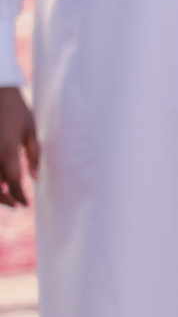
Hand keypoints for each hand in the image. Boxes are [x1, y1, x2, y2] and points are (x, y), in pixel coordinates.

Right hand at [0, 88, 35, 207]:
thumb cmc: (17, 111)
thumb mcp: (31, 130)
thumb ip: (34, 155)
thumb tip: (36, 179)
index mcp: (7, 149)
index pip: (13, 181)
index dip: (19, 195)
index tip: (25, 204)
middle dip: (5, 199)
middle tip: (17, 205)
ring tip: (7, 198)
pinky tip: (0, 185)